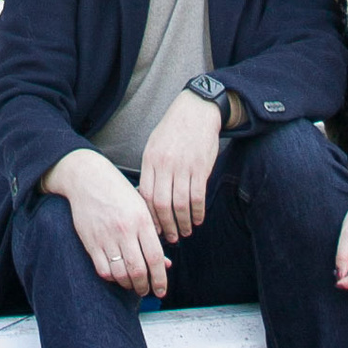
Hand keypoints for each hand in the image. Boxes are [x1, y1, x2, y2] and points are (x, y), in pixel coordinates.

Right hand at [42, 147, 169, 297]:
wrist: (88, 179)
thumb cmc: (119, 193)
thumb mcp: (141, 209)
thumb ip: (153, 236)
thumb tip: (165, 264)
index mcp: (141, 220)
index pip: (155, 257)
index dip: (160, 278)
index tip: (162, 290)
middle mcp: (124, 230)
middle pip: (138, 270)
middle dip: (145, 287)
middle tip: (147, 290)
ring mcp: (106, 237)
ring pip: (120, 273)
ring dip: (129, 285)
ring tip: (133, 285)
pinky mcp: (90, 242)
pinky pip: (102, 269)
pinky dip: (112, 277)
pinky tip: (117, 275)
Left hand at [136, 89, 223, 245]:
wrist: (196, 111)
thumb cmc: (173, 130)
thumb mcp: (154, 146)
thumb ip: (151, 171)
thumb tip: (148, 199)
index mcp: (150, 160)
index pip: (146, 196)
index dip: (150, 216)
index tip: (154, 229)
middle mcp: (165, 165)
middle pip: (161, 204)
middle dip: (166, 225)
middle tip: (171, 237)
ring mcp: (183, 167)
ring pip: (180, 204)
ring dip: (183, 222)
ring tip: (185, 232)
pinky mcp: (201, 167)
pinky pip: (198, 196)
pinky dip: (198, 212)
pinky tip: (198, 219)